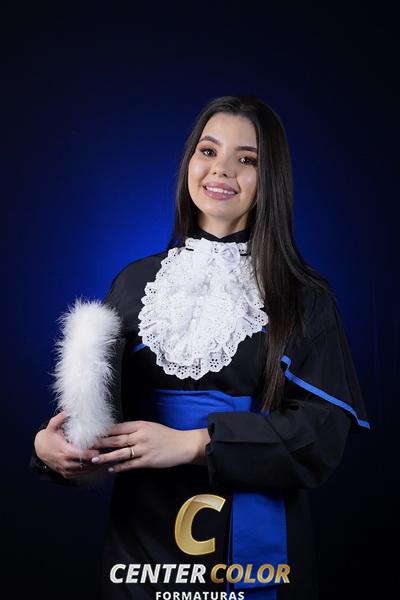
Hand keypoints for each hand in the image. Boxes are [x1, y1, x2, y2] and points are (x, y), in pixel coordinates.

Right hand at [34, 411, 101, 478]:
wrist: (39, 450)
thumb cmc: (49, 437)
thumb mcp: (52, 426)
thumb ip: (60, 418)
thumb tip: (68, 410)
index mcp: (64, 452)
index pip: (81, 455)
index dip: (91, 453)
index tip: (100, 449)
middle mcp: (66, 463)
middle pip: (85, 464)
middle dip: (96, 459)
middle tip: (107, 453)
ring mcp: (66, 470)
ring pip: (85, 471)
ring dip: (95, 465)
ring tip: (106, 458)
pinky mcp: (67, 474)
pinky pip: (81, 474)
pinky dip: (90, 470)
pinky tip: (98, 464)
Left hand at [89, 420, 209, 472]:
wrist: (183, 445)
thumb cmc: (165, 435)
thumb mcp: (150, 427)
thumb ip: (135, 429)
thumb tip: (117, 433)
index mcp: (140, 425)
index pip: (118, 427)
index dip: (103, 431)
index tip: (91, 433)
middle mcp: (140, 436)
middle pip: (116, 439)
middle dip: (100, 443)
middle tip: (85, 446)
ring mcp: (144, 449)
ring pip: (120, 453)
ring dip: (105, 456)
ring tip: (93, 459)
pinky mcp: (148, 461)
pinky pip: (130, 464)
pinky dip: (120, 467)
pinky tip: (111, 469)